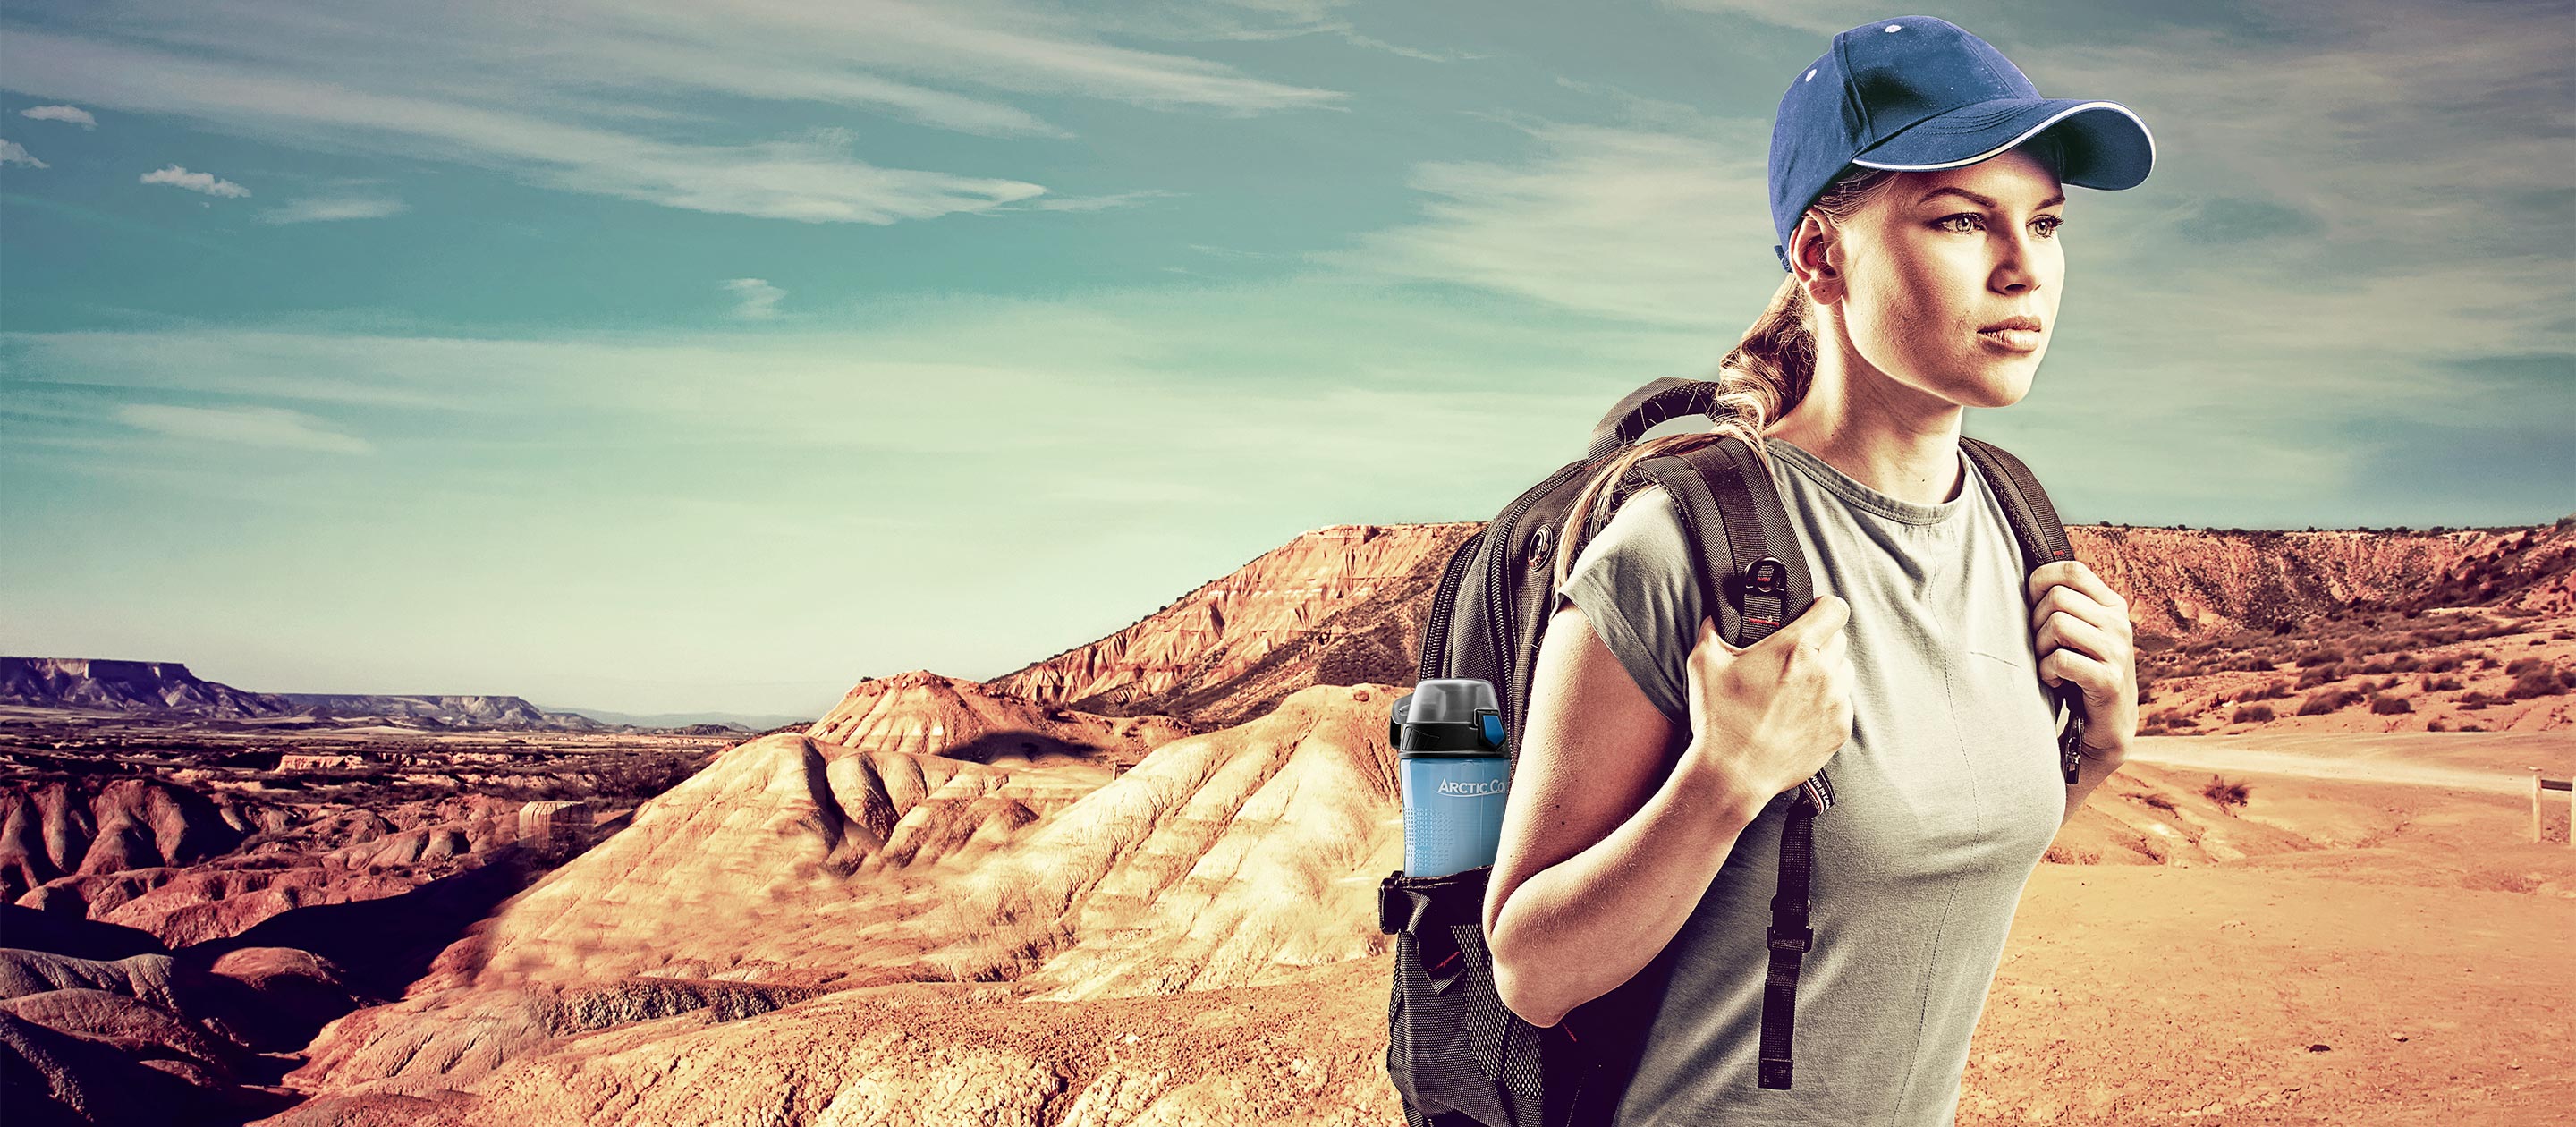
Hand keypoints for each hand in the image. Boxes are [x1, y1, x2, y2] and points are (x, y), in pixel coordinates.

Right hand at [1678, 594, 1854, 807]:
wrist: (1733, 773)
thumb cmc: (1721, 719)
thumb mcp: (1704, 662)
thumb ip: (1713, 628)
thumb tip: (1716, 616)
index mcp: (1795, 648)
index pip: (1835, 609)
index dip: (1823, 607)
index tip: (1811, 614)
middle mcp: (1823, 672)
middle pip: (1839, 639)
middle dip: (1818, 641)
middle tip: (1791, 656)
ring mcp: (1835, 702)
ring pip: (1844, 671)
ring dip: (1826, 672)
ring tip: (1795, 688)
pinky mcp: (1840, 729)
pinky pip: (1842, 704)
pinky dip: (1826, 704)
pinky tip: (1797, 714)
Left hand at [2027, 561, 2136, 762]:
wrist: (2108, 723)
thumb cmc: (2082, 671)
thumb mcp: (2079, 631)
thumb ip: (2064, 604)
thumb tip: (2027, 579)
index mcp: (2112, 605)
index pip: (2071, 569)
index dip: (2041, 582)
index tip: (2033, 606)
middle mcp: (2119, 624)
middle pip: (2057, 598)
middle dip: (2036, 622)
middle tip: (2042, 646)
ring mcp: (2117, 651)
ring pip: (2057, 624)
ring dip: (2041, 648)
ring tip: (2049, 664)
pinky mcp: (2109, 680)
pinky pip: (2060, 659)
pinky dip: (2047, 671)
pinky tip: (2055, 681)